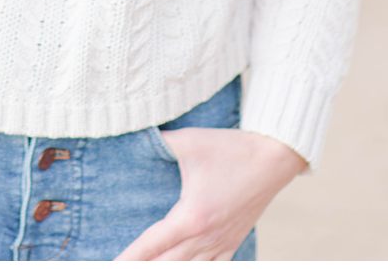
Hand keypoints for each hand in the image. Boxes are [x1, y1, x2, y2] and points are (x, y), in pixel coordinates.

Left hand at [114, 127, 305, 259]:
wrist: (275, 158)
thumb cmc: (230, 149)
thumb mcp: (187, 141)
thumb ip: (157, 143)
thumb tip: (132, 132)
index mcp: (191, 216)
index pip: (151, 245)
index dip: (129, 258)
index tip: (112, 265)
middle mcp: (206, 236)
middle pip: (167, 264)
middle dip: (143, 268)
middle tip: (119, 268)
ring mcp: (223, 242)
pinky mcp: (234, 241)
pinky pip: (215, 266)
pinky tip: (185, 267)